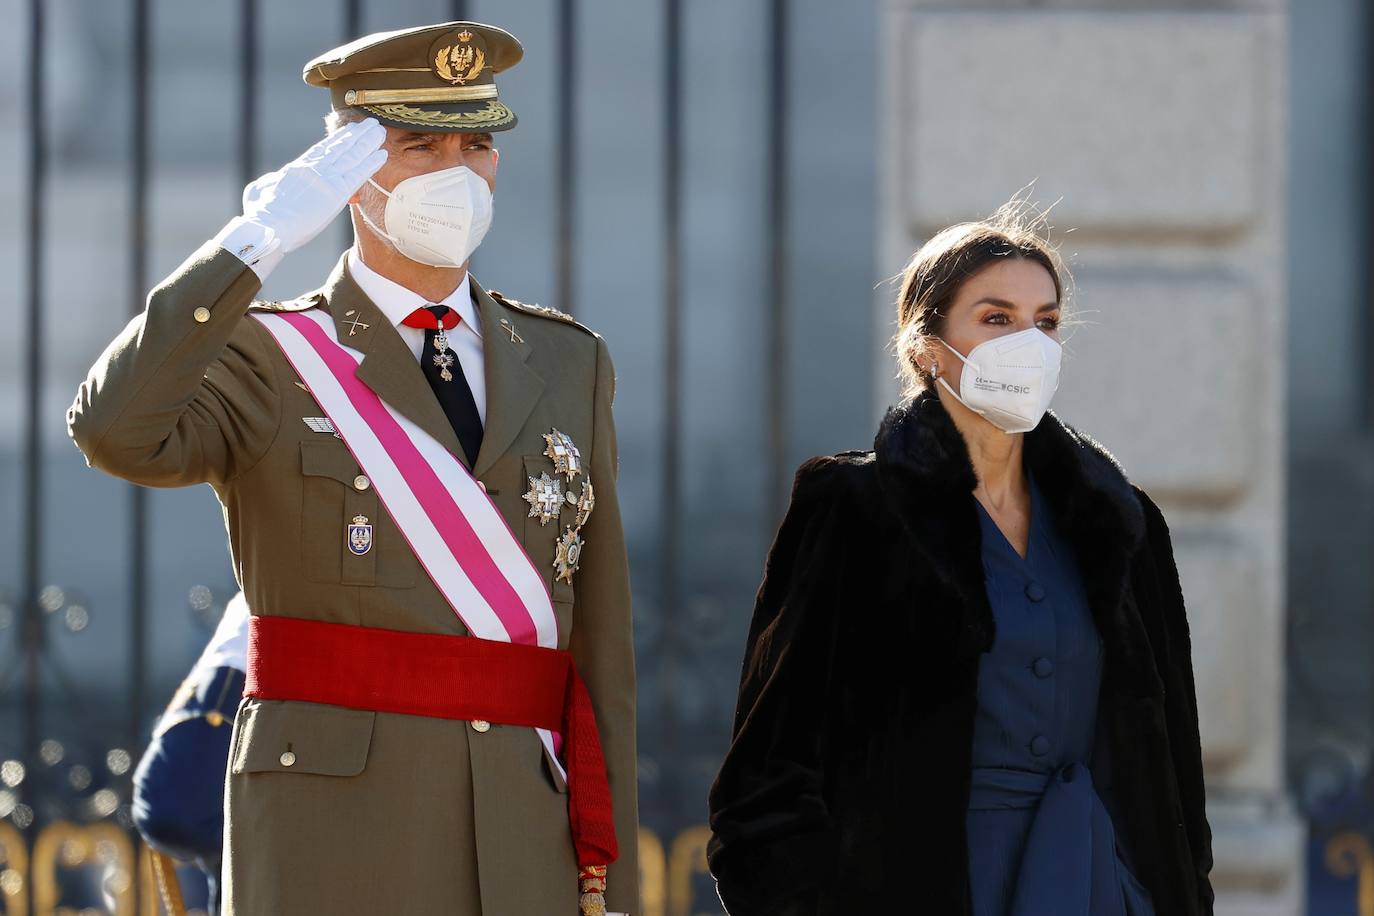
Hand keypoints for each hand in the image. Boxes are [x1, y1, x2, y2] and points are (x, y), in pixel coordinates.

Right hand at [240, 118, 387, 253]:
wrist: (268, 225)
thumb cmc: (260, 213)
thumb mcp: (260, 190)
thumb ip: (270, 183)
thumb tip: (272, 181)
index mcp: (297, 169)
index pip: (322, 151)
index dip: (337, 140)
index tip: (348, 131)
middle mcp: (314, 169)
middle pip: (340, 148)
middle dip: (356, 136)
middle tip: (370, 125)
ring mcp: (326, 178)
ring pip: (352, 156)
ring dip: (368, 143)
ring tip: (380, 132)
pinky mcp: (336, 192)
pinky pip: (358, 174)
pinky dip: (371, 163)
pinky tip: (382, 154)